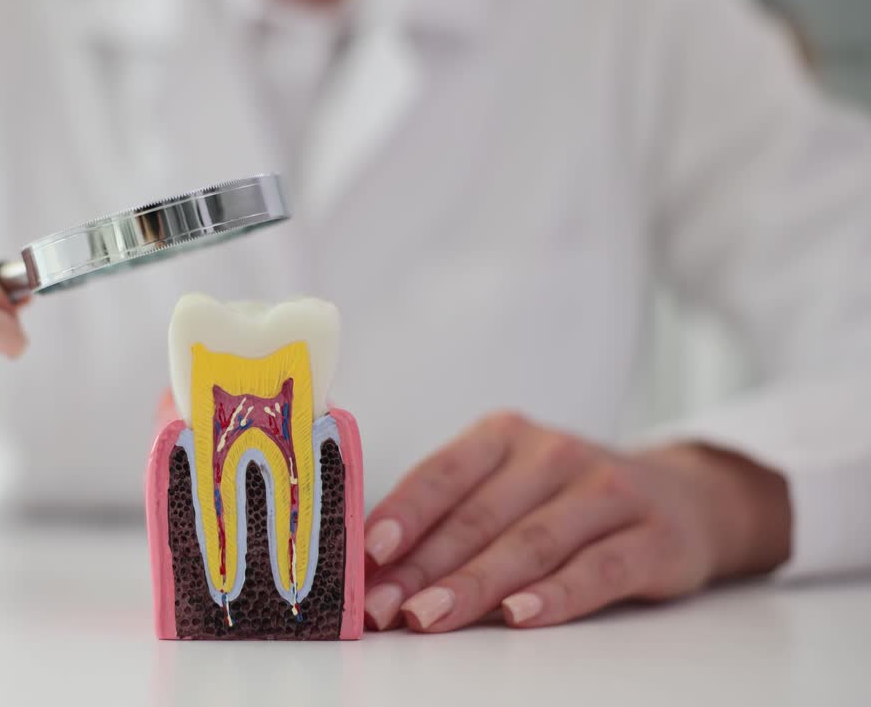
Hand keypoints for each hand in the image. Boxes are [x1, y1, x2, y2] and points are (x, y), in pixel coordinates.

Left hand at [362, 412, 790, 631]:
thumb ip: (449, 516)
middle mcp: (555, 454)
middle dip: (423, 567)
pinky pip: (597, 569)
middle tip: (382, 608)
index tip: (368, 551)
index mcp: (506, 436)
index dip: (404, 513)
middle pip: (479, 517)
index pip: (443, 474)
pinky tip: (518, 616)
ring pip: (530, 543)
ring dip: (473, 585)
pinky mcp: (655, 538)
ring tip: (428, 617)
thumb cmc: (566, 498)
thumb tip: (374, 565)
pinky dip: (555, 595)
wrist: (684, 497)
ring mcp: (608, 493)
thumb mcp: (508, 485)